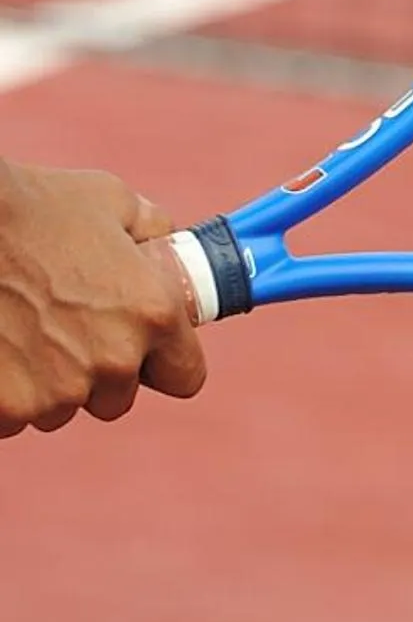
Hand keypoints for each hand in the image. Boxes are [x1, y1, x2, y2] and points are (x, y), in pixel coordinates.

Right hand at [0, 163, 208, 437]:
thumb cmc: (37, 208)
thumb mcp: (115, 203)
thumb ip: (151, 231)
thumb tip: (166, 243)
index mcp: (153, 314)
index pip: (185, 377)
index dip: (165, 363)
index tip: (146, 351)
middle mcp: (113, 361)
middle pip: (117, 400)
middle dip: (98, 375)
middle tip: (69, 332)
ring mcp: (56, 392)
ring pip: (60, 410)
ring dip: (49, 385)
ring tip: (25, 332)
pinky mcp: (5, 409)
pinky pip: (13, 418)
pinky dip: (6, 395)